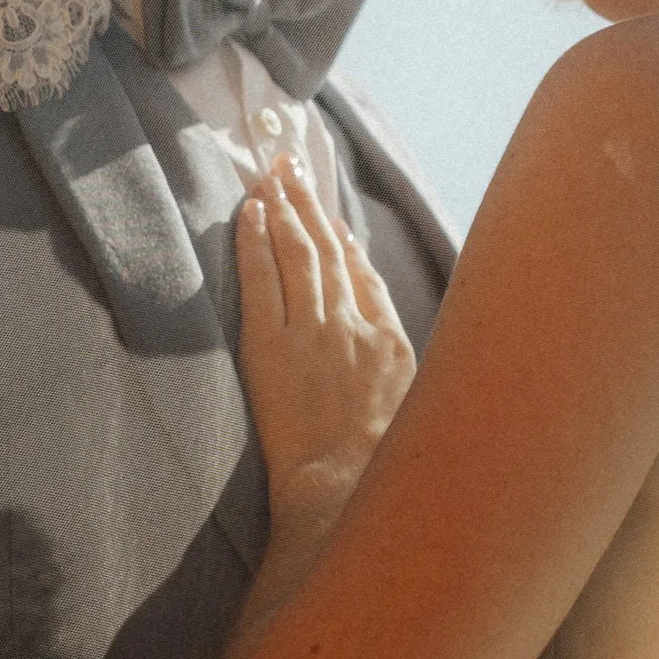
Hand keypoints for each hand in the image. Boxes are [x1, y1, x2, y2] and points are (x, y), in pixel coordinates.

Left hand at [235, 156, 416, 507]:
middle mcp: (354, 327)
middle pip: (329, 250)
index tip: (327, 218)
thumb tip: (382, 350)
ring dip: (283, 208)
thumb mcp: (410, 414)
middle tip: (290, 166)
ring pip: (298, 254)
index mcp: (391, 342)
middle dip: (308, 203)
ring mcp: (314, 333)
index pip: (363, 275)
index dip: (342, 240)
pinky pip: (263, 280)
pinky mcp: (273, 348)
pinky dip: (256, 241)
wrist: (344, 492)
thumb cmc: (377, 471)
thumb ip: (396, 373)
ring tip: (269, 174)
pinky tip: (249, 212)